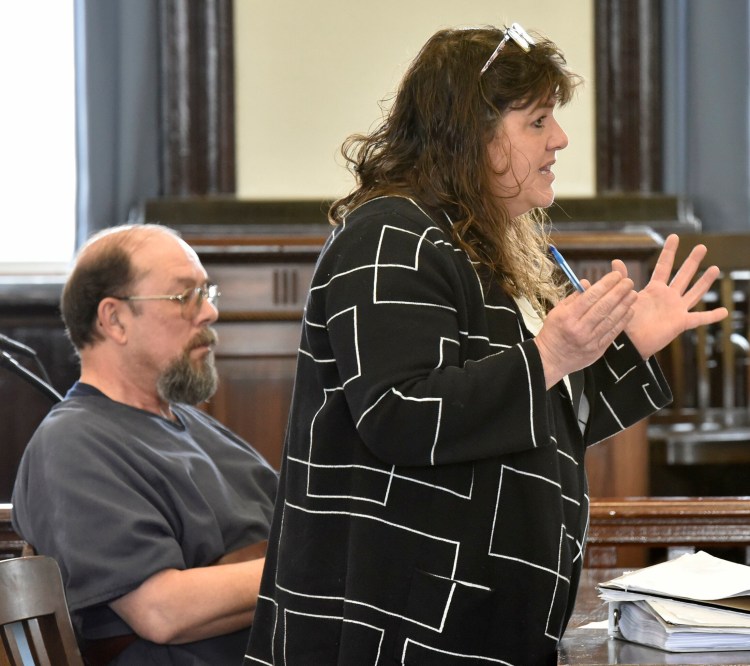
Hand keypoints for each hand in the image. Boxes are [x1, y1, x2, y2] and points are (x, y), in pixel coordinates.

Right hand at [534, 271, 636, 387]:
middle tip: (628, 282)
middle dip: (618, 292)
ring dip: (624, 305)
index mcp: (568, 317)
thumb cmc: (552, 333)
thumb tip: (586, 283)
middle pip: (603, 307)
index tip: (616, 276)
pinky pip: (613, 333)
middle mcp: (579, 328)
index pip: (590, 296)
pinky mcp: (597, 350)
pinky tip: (630, 310)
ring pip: (611, 319)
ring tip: (633, 293)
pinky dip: (623, 321)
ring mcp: (590, 340)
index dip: (605, 284)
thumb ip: (573, 298)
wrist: (550, 360)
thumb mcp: (556, 312)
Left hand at [612, 234, 728, 358]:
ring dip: (705, 281)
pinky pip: (700, 319)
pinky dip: (712, 316)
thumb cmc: (622, 322)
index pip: (663, 266)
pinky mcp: (681, 323)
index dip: (669, 251)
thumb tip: (616, 260)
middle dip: (692, 261)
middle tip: (702, 246)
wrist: (626, 344)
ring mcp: (676, 310)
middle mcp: (667, 297)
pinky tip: (724, 312)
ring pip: (694, 292)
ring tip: (715, 268)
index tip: (674, 236)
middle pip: (683, 275)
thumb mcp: (622, 297)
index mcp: (654, 290)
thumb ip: (621, 279)